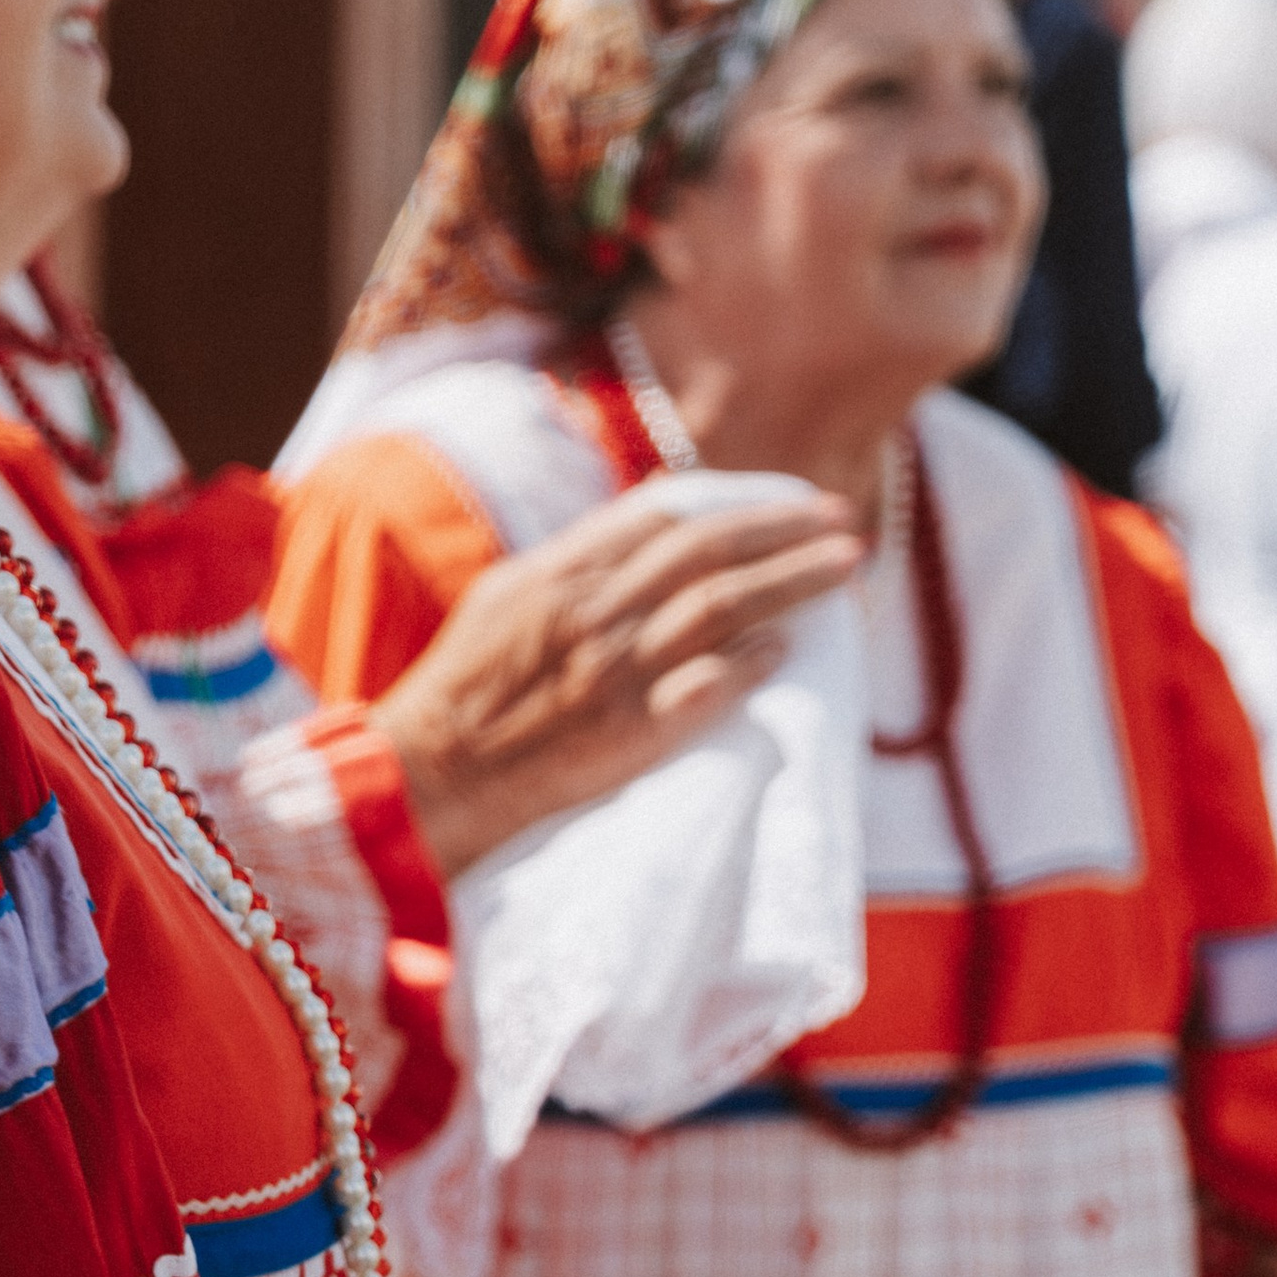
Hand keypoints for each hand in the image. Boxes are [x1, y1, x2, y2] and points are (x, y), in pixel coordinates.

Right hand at [373, 485, 859, 878]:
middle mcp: (591, 611)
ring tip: (846, 566)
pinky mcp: (626, 733)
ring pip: (720, 607)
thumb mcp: (503, 597)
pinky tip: (787, 649)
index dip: (730, 502)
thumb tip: (640, 534)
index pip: (660, 516)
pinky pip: (703, 688)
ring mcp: (613, 671)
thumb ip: (570, 562)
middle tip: (841, 518)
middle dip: (781, 529)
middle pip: (706, 551)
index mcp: (558, 573)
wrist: (431, 776)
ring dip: (791, 582)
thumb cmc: (460, 690)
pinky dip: (749, 664)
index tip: (782, 501)